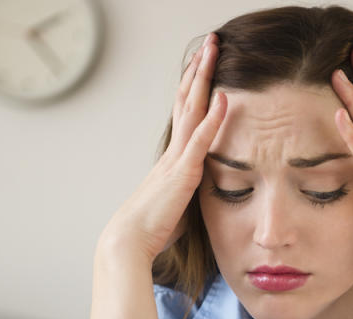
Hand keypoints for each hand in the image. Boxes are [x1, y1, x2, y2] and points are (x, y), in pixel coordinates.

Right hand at [100, 33, 226, 264]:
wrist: (129, 241)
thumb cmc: (152, 229)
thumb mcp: (177, 205)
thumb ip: (189, 191)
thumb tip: (197, 193)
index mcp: (172, 158)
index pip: (185, 113)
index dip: (195, 87)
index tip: (203, 64)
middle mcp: (173, 151)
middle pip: (186, 99)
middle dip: (199, 69)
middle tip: (209, 42)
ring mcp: (177, 158)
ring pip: (191, 108)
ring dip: (204, 78)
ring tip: (214, 50)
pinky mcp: (183, 173)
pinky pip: (200, 139)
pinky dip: (213, 117)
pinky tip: (224, 96)